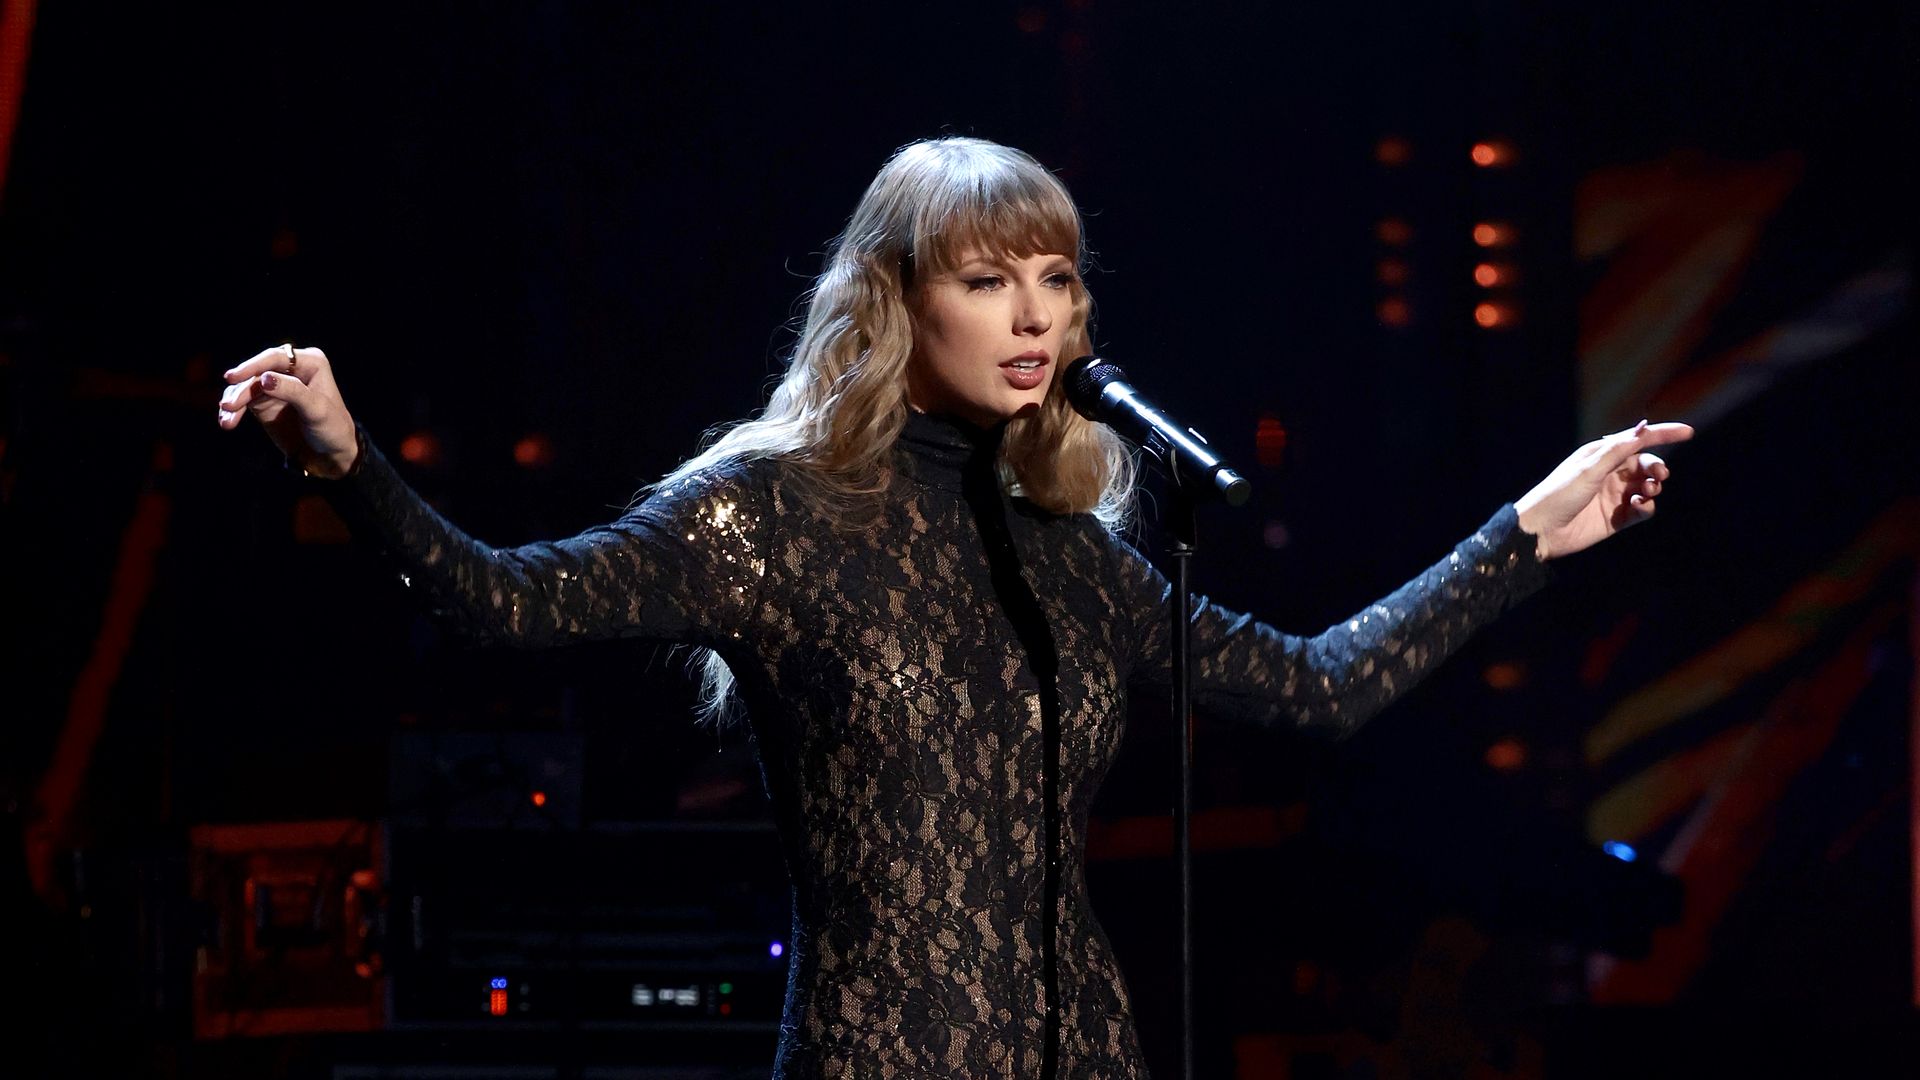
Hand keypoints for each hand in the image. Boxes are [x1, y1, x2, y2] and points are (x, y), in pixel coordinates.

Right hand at [216, 344, 358, 477]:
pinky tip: (227, 421)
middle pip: (257, 371)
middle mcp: (291, 368)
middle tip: (228, 406)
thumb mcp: (317, 410)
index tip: (233, 378)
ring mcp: (275, 384)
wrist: (329, 453)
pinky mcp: (263, 400)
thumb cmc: (332, 428)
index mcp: (310, 362)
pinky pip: (242, 400)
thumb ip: (293, 392)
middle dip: (241, 389)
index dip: (253, 366)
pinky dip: (233, 410)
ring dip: (233, 402)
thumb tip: (264, 378)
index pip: (277, 358)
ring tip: (227, 421)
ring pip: (246, 386)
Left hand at [1514, 419, 1694, 560]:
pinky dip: (1647, 507)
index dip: (1664, 434)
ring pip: (1648, 486)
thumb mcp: (1588, 469)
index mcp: (1601, 455)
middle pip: (1646, 464)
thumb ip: (1616, 451)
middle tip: (1658, 476)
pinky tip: (1638, 507)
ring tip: (1646, 492)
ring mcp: (1614, 496)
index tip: (1688, 432)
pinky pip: (1644, 510)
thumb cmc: (1558, 494)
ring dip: (1653, 487)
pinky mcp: (1617, 518)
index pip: (1637, 440)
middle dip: (1657, 467)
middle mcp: (1610, 473)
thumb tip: (1642, 431)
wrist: (1541, 531)